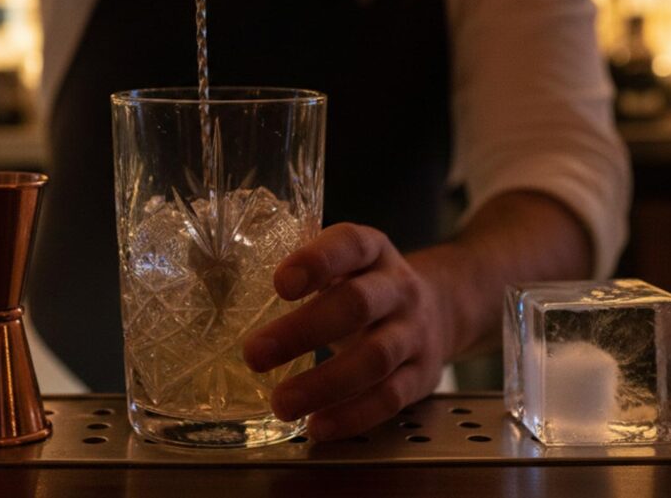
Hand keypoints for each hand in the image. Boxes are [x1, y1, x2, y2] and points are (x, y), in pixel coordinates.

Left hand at [242, 223, 449, 440]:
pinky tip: (317, 426)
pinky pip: (390, 398)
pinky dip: (353, 415)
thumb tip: (227, 283)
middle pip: (357, 305)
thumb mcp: (345, 262)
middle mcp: (398, 288)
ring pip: (375, 357)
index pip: (349, 244)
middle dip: (303, 331)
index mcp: (373, 250)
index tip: (279, 284)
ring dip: (324, 384)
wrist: (443, 307)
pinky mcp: (422, 376)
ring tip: (281, 402)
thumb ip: (303, 269)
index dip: (316, 261)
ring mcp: (414, 332)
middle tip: (254, 354)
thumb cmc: (367, 284)